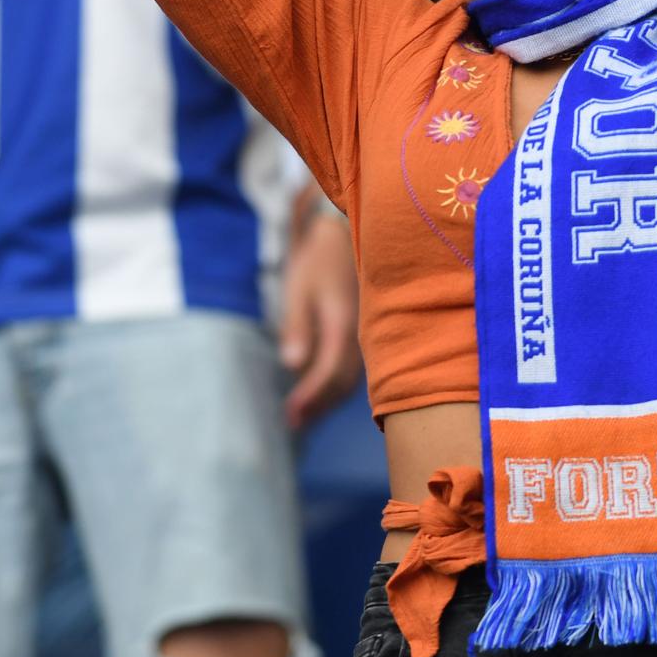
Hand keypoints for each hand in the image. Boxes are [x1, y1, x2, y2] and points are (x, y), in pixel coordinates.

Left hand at [278, 209, 360, 428]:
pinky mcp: (365, 330)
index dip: (311, 397)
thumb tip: (293, 365)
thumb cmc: (319, 259)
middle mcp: (360, 335)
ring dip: (328, 398)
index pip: (329, 373)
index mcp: (342, 325)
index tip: (291, 415)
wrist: (347, 233)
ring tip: (304, 415)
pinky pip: (355, 366)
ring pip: (351, 377)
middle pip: (342, 383)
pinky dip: (337, 383)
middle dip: (318, 406)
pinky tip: (323, 388)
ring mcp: (366, 333)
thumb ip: (297, 327)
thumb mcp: (300, 288)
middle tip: (293, 423)